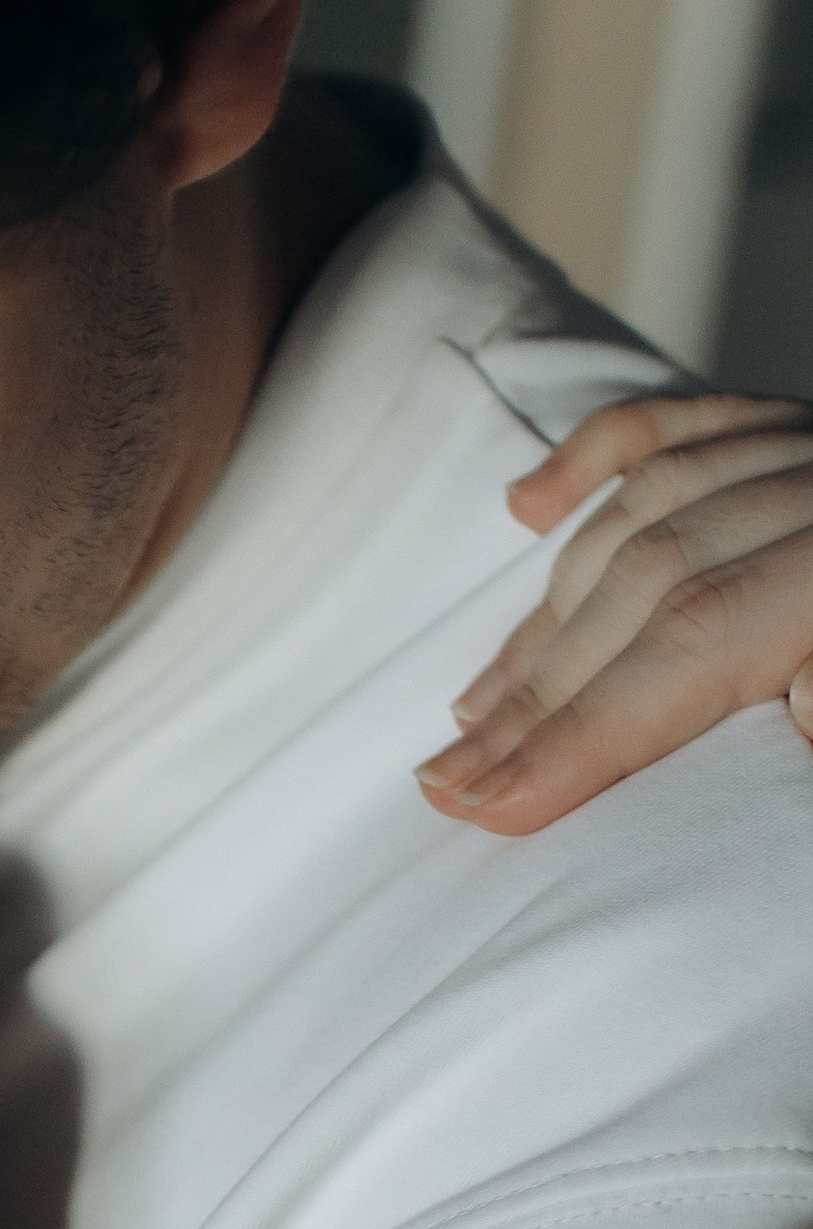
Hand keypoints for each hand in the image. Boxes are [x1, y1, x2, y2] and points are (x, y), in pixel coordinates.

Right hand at [419, 391, 812, 831]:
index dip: (584, 729)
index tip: (495, 805)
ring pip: (642, 512)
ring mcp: (804, 449)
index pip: (695, 637)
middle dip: (537, 694)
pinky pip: (677, 423)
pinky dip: (589, 459)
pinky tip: (525, 509)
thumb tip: (793, 705)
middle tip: (451, 780)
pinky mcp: (799, 426)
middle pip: (646, 578)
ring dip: (549, 617)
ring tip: (477, 707)